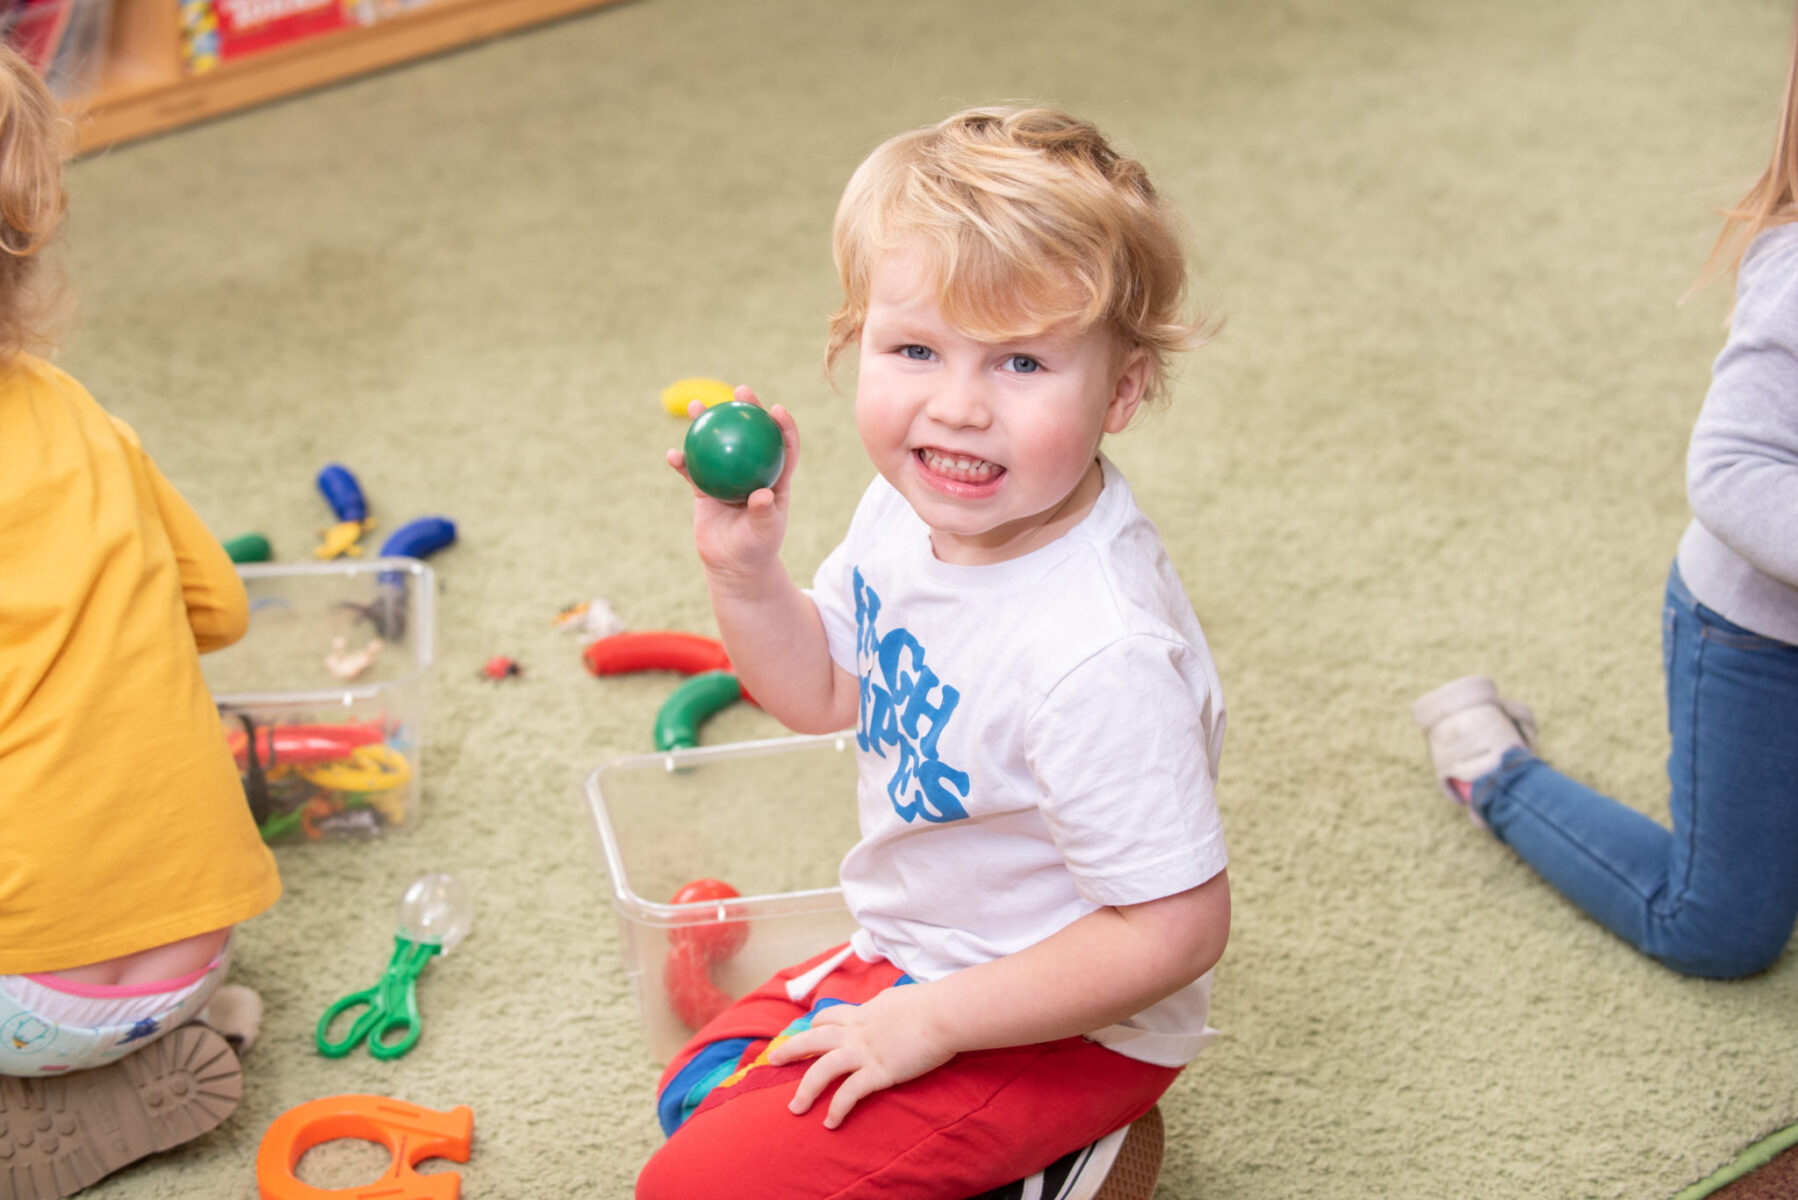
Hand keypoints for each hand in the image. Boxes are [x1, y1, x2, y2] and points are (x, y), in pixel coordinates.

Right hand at [666, 385, 799, 583]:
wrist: (733, 565)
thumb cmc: (756, 548)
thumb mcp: (764, 533)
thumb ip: (764, 513)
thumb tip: (763, 494)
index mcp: (775, 477)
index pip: (784, 446)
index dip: (783, 425)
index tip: (776, 409)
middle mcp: (751, 471)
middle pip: (750, 433)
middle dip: (746, 408)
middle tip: (739, 391)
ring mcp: (727, 476)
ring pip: (717, 444)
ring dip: (706, 423)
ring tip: (695, 405)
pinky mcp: (705, 488)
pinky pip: (692, 470)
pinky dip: (683, 461)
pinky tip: (672, 454)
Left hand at [765, 984, 955, 1128]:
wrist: (944, 1013)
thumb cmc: (931, 1003)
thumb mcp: (899, 998)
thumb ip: (887, 1005)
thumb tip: (888, 1004)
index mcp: (863, 1012)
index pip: (829, 1016)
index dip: (815, 1025)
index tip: (807, 1032)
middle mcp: (857, 1031)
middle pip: (813, 1039)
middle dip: (790, 1050)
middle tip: (773, 1061)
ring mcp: (865, 1052)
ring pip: (823, 1069)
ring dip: (806, 1090)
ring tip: (794, 1108)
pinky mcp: (878, 1072)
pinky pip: (850, 1093)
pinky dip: (837, 1109)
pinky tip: (830, 1123)